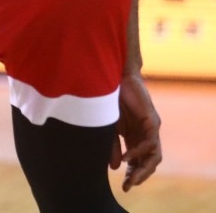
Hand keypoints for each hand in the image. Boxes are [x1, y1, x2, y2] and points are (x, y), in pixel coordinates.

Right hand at [110, 73, 161, 190]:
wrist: (112, 75)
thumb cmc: (107, 98)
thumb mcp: (107, 126)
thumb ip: (112, 145)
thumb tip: (115, 167)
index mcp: (133, 136)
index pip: (138, 161)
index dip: (131, 174)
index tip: (123, 186)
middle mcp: (145, 135)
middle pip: (149, 162)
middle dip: (139, 175)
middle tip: (128, 186)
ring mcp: (150, 128)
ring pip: (155, 156)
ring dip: (144, 169)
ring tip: (131, 178)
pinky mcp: (152, 120)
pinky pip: (149, 142)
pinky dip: (138, 151)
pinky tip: (127, 158)